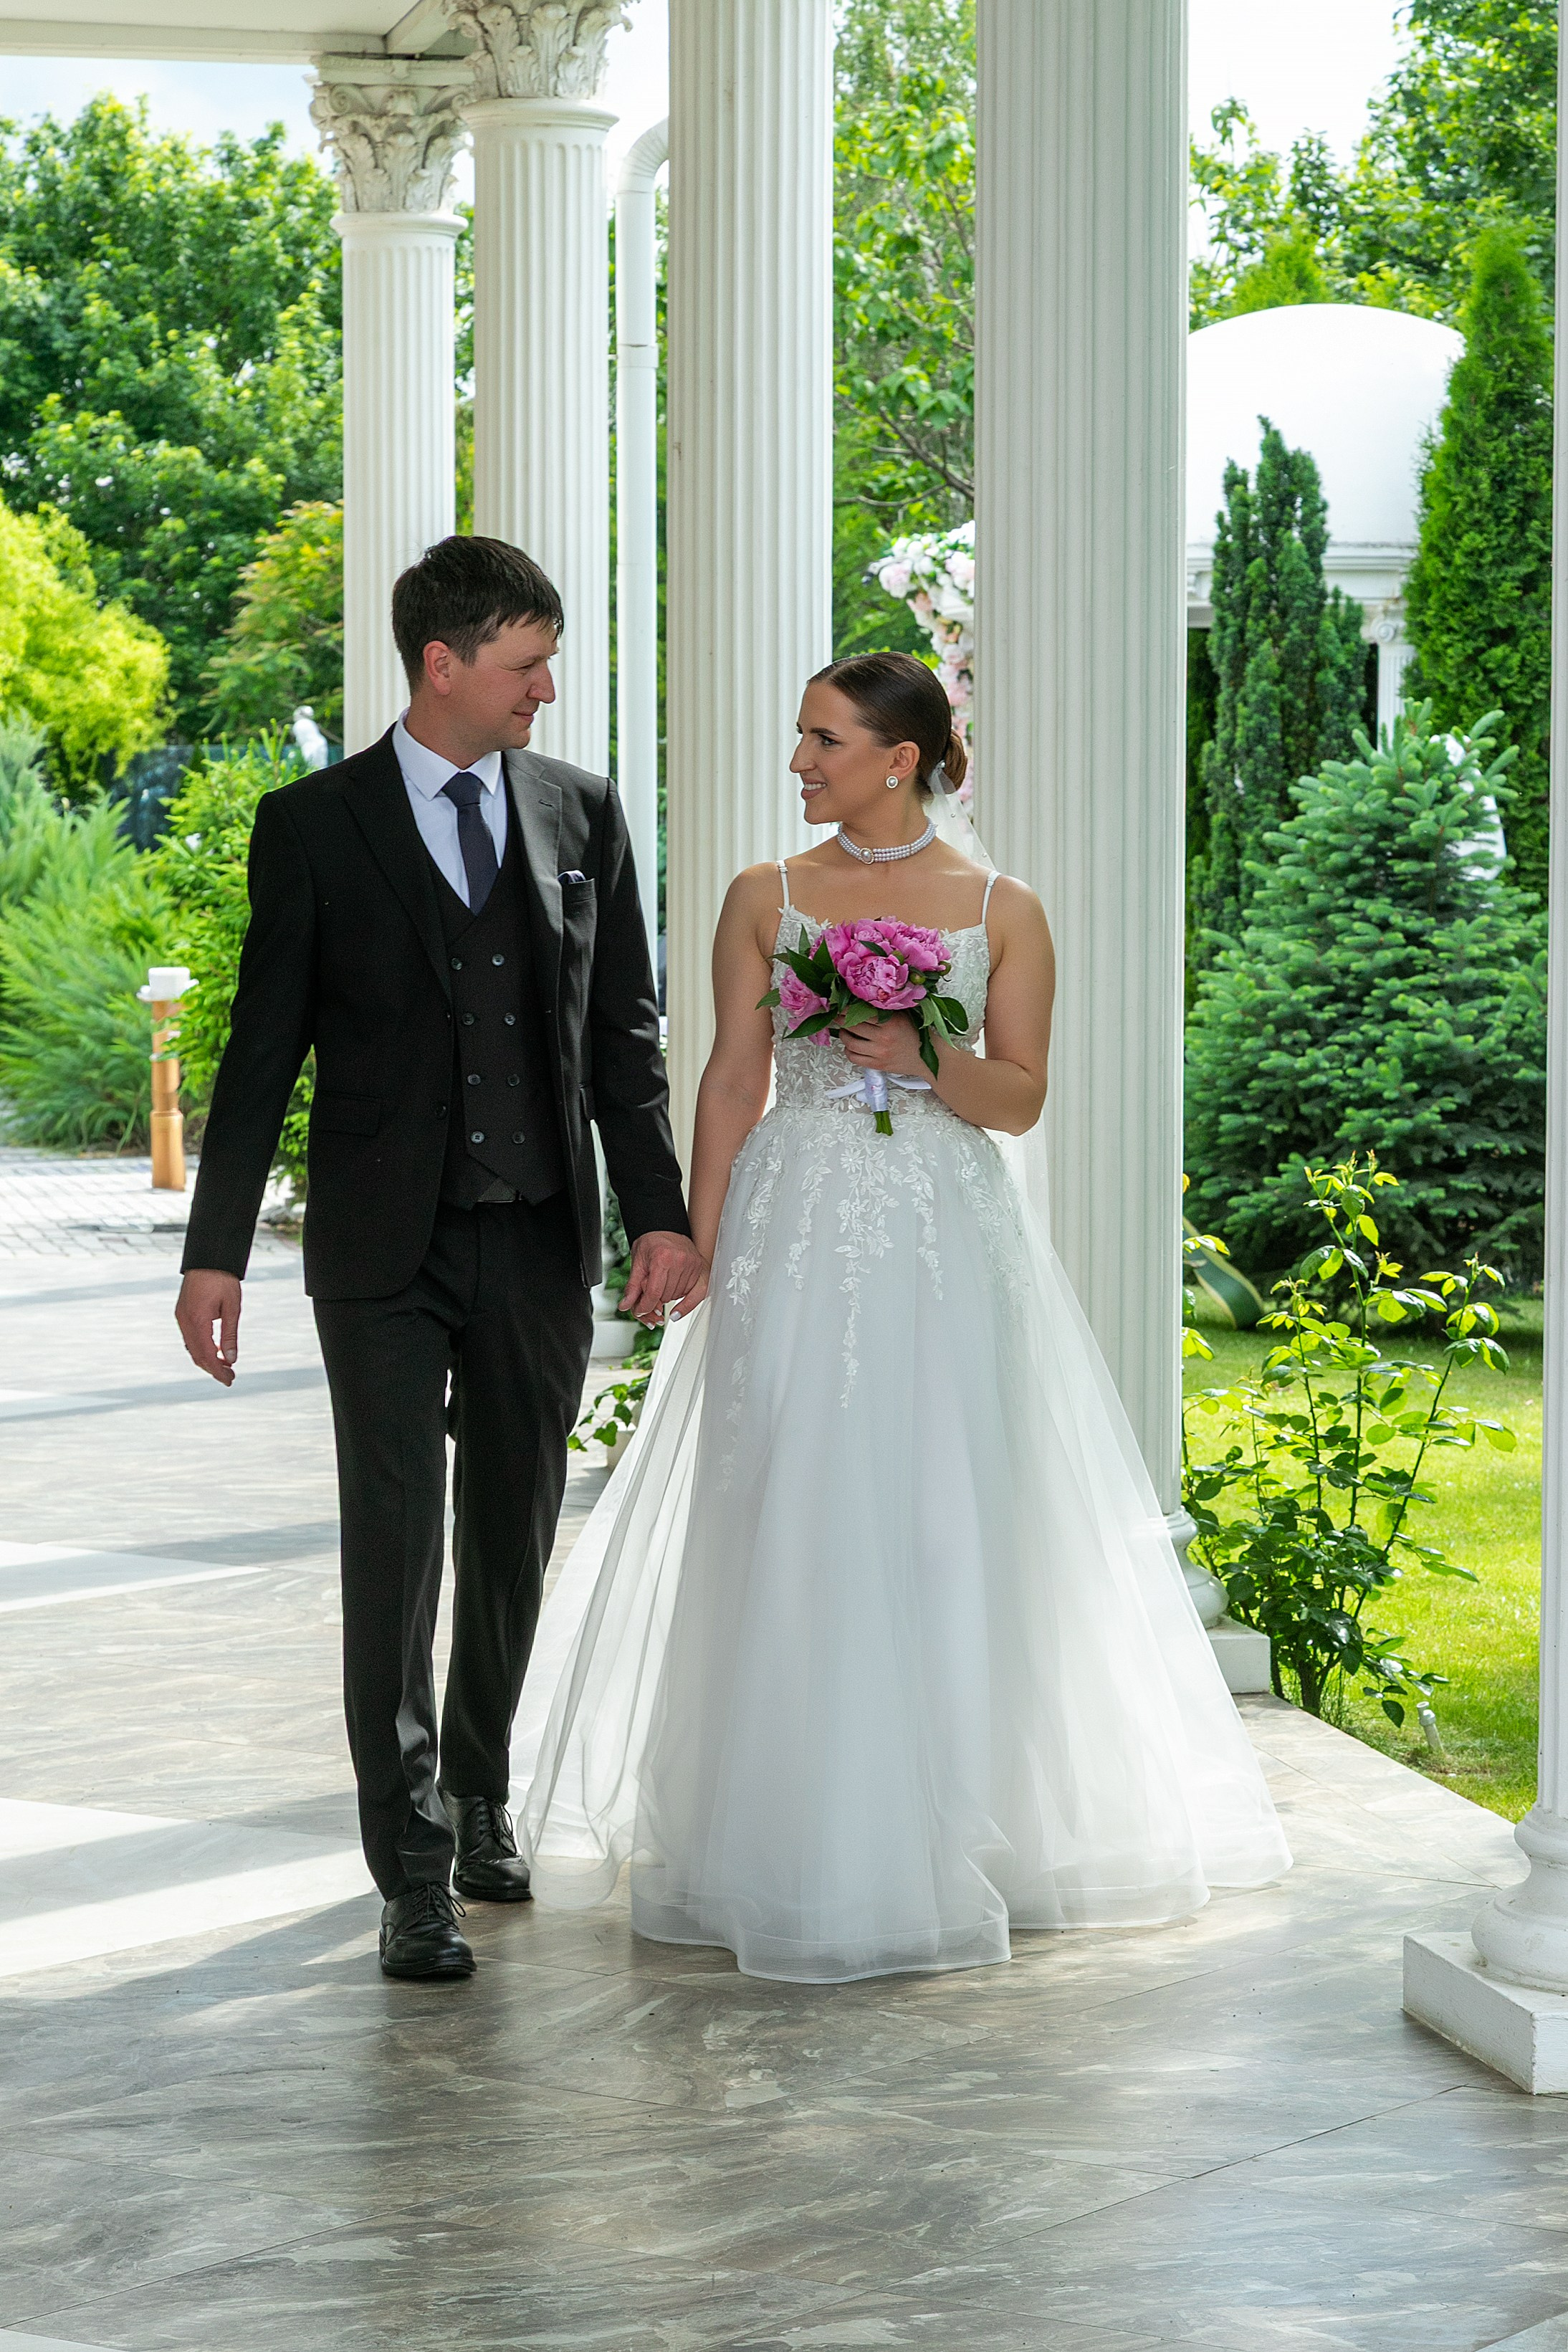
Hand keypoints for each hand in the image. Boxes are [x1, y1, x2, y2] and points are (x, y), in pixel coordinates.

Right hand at [176, 1270, 241, 1385]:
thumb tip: (230, 1359)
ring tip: (225, 1367)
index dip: (217, 1371)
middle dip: (213, 1368)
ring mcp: (181, 1317)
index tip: (229, 1380)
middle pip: (196, 1354)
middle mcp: (185, 1321)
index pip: (206, 1355)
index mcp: (197, 1320)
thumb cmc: (223, 1280)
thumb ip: (230, 1335)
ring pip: (191, 1347)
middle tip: (230, 1377)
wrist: (208, 1258)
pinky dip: (201, 1348)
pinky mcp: (182, 1313)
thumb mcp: (232, 1308)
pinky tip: (214, 1351)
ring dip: (206, 1359)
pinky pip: (189, 1337)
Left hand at [620, 1230, 709, 1324]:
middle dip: (655, 1299)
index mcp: (662, 1258)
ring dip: (668, 1296)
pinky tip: (678, 1309)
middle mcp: (681, 1261)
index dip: (645, 1306)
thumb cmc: (651, 1242)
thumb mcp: (637, 1262)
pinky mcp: (701, 1268)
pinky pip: (697, 1294)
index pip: (654, 1293)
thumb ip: (632, 1286)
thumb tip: (625, 1305)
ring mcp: (693, 1265)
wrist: (665, 1228)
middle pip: (666, 1296)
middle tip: (649, 1289)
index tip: (641, 1310)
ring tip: (662, 1284)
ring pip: (678, 1296)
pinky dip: (686, 1301)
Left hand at [839, 1012, 927, 1079]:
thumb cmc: (916, 1034)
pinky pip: (855, 1058)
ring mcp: (880, 1053)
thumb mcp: (903, 1015)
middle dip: (841, 1020)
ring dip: (843, 1036)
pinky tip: (851, 1046)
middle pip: (853, 1027)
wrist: (928, 1056)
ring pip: (850, 1043)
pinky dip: (848, 1051)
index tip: (842, 1005)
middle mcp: (884, 1038)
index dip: (847, 1008)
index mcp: (891, 1023)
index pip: (862, 1012)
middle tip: (838, 1016)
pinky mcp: (878, 1065)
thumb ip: (885, 1008)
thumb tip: (863, 1000)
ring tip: (844, 1031)